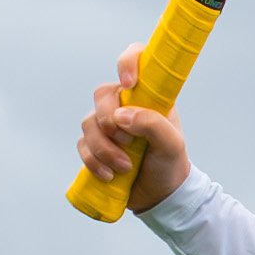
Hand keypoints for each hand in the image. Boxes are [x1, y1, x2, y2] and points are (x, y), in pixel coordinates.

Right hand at [75, 48, 189, 212]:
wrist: (161, 195)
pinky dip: (94, 161)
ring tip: (125, 166)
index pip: (135, 59)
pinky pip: (82, 145)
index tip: (128, 85)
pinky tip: (110, 175)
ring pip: (88, 123)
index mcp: (147, 95)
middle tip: (129, 142)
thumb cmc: (170, 163)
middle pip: (101, 95)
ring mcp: (107, 124)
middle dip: (110, 121)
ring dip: (104, 148)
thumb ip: (153, 124)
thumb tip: (121, 116)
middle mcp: (125, 104)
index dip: (128, 63)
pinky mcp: (95, 145)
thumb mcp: (172, 144)